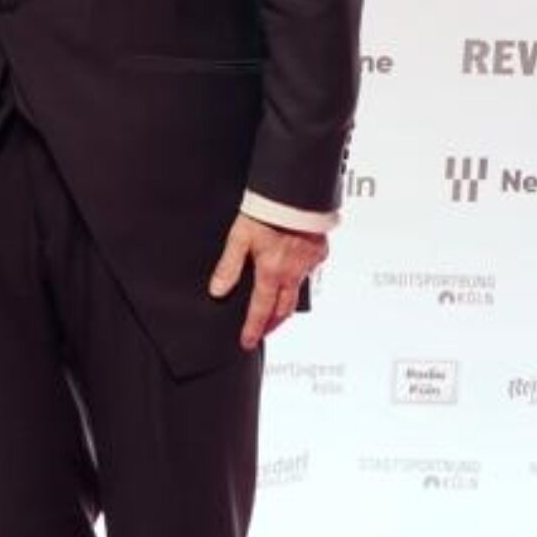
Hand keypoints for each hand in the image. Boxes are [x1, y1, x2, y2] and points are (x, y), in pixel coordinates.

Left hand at [207, 213, 327, 351]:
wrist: (296, 193)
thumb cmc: (266, 212)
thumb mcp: (239, 237)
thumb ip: (228, 266)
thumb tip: (217, 291)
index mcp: (272, 272)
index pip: (261, 310)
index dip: (253, 329)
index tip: (247, 342)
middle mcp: (293, 273)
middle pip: (283, 309)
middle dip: (272, 324)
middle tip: (263, 333)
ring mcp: (309, 264)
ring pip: (297, 293)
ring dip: (286, 306)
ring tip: (276, 313)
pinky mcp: (319, 253)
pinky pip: (309, 273)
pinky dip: (299, 280)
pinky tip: (292, 277)